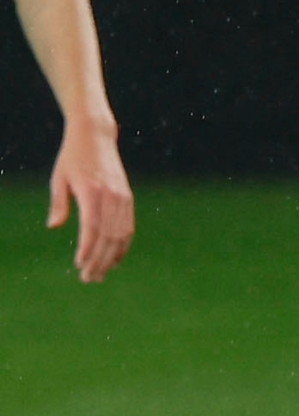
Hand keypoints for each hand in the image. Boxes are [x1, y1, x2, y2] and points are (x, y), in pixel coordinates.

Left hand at [48, 118, 132, 282]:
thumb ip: (58, 203)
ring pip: (121, 234)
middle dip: (99, 259)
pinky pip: (128, 226)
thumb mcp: (59, 178)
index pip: (92, 227)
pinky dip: (122, 245)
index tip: (79, 265)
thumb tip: (54, 226)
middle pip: (109, 235)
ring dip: (111, 257)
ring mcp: (123, 197)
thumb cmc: (73, 158)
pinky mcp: (127, 198)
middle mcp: (112, 196)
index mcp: (94, 191)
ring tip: (99, 274)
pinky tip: (114, 259)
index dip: (87, 248)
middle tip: (88, 278)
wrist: (96, 136)